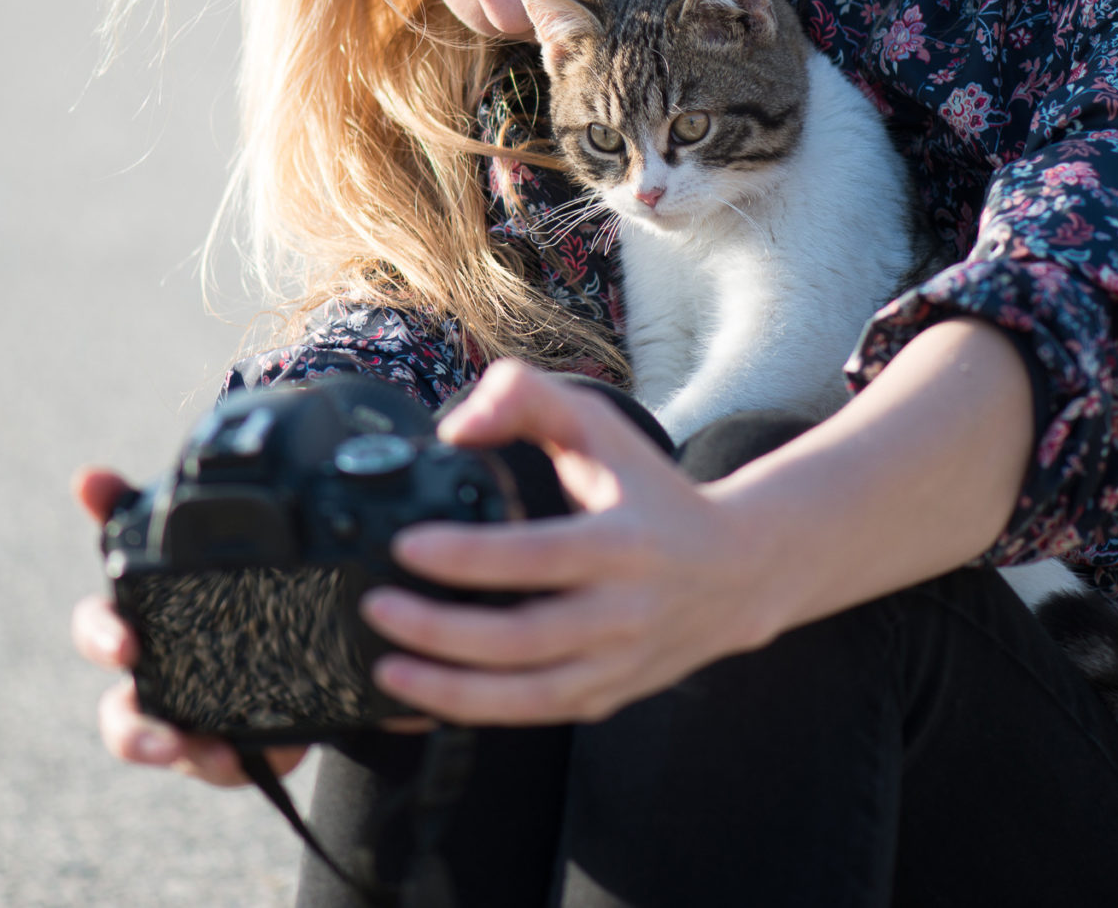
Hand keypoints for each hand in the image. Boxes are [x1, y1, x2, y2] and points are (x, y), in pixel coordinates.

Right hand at [68, 467, 308, 786]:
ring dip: (169, 749)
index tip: (125, 643)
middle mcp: (151, 681)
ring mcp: (184, 721)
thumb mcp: (192, 550)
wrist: (282, 642)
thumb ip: (140, 511)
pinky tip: (272, 751)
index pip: (100, 630)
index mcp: (139, 629)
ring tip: (204, 752)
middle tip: (159, 719)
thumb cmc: (215, 593)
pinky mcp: (227, 749)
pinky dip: (241, 760)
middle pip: (120, 714)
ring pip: (159, 746)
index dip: (103, 636)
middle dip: (133, 725)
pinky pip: (229, 765)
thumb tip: (85, 476)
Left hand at [356, 362, 781, 726]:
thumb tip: (458, 426)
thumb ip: (530, 400)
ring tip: (387, 667)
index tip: (408, 544)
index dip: (470, 556)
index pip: (539, 556)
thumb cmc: (654, 492)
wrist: (738, 572)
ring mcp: (619, 663)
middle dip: (442, 632)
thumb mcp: (604, 430)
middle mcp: (626, 612)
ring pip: (527, 696)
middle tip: (379, 606)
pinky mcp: (608, 697)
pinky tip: (426, 695)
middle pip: (525, 639)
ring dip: (449, 690)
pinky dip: (477, 712)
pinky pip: (535, 716)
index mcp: (625, 544)